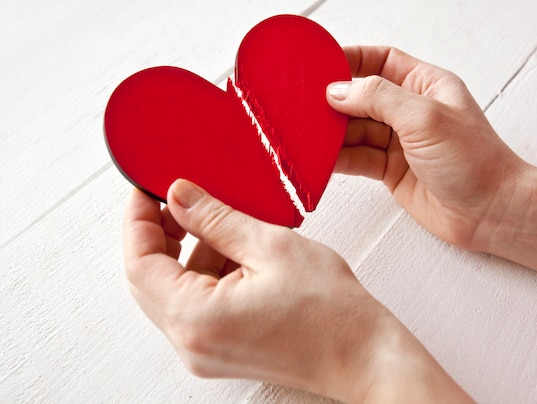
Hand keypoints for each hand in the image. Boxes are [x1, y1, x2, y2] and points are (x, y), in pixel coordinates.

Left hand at [124, 179, 469, 401]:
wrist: (364, 356)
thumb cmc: (331, 313)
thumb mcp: (272, 248)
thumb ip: (217, 219)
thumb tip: (181, 196)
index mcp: (196, 318)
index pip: (138, 263)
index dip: (137, 220)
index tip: (146, 190)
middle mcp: (191, 343)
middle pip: (149, 280)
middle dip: (160, 234)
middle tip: (181, 200)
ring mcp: (204, 352)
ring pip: (173, 291)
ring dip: (188, 253)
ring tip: (223, 224)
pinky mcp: (221, 350)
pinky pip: (195, 306)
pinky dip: (206, 274)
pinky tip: (236, 251)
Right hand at [327, 46, 536, 308]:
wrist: (492, 213)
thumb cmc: (476, 162)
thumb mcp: (425, 118)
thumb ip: (379, 99)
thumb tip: (338, 90)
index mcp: (425, 85)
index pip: (380, 61)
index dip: (350, 60)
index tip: (319, 64)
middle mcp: (410, 111)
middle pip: (361, 97)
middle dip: (333, 100)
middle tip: (302, 104)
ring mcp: (399, 142)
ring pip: (355, 130)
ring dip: (332, 133)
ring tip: (306, 134)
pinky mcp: (390, 171)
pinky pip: (357, 158)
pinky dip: (338, 158)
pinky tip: (321, 158)